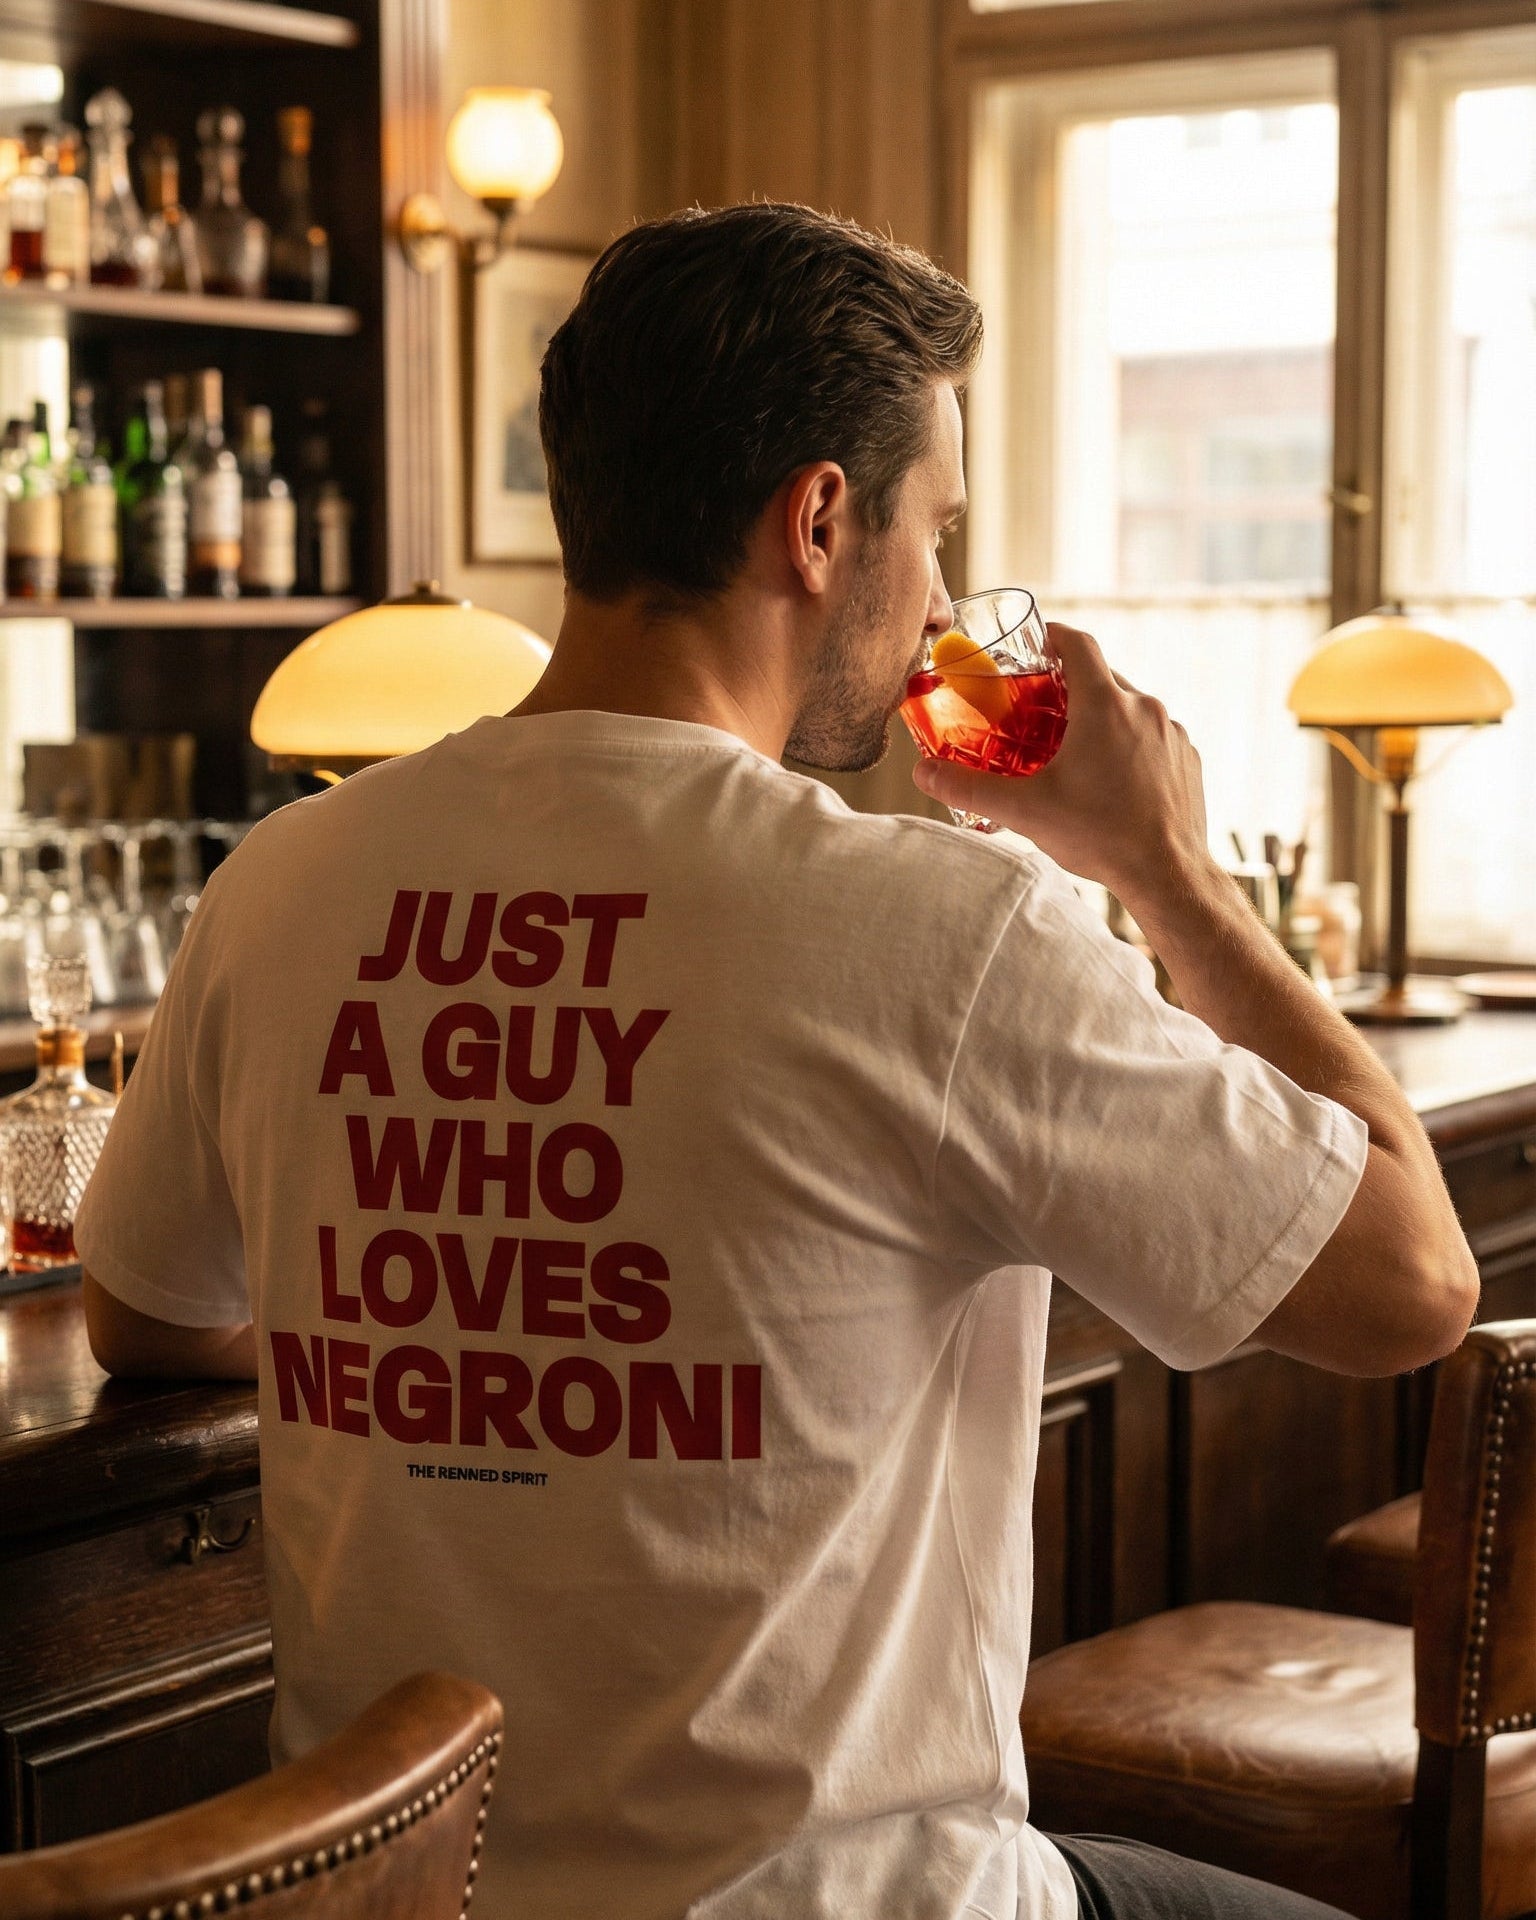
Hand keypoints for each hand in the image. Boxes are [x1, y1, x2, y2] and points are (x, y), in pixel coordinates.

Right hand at [911, 623, 1214, 905]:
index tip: (1039, 643)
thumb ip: (970, 789)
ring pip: (1130, 711)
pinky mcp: (1187, 760)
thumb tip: (924, 774)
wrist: (1168, 874)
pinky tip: (1112, 782)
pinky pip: (1153, 739)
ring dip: (1103, 722)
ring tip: (1076, 755)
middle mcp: (1144, 708)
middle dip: (1072, 690)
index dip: (1055, 636)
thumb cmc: (1101, 836)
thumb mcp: (1025, 811)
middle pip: (1103, 679)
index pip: (1079, 644)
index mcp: (1105, 705)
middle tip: (1042, 714)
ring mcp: (1171, 733)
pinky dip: (1131, 748)